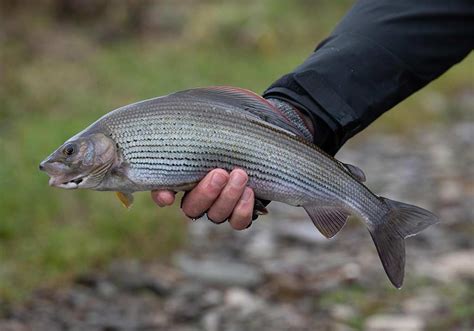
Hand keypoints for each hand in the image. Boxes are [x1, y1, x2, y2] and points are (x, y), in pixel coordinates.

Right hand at [151, 88, 313, 229]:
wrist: (264, 141)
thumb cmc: (233, 131)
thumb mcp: (215, 123)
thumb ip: (199, 122)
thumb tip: (184, 109)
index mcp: (185, 175)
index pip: (163, 191)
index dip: (161, 196)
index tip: (167, 196)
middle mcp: (200, 196)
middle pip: (191, 208)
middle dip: (205, 192)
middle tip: (219, 173)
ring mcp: (220, 207)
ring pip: (216, 215)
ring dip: (227, 197)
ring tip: (240, 174)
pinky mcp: (241, 213)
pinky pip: (238, 223)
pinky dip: (242, 210)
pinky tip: (250, 191)